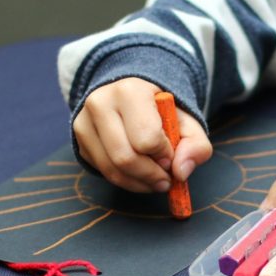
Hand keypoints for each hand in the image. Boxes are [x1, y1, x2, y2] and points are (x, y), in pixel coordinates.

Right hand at [73, 78, 211, 192]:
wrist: (132, 98)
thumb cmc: (162, 112)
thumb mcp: (187, 122)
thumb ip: (196, 145)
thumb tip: (181, 172)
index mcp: (130, 91)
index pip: (147, 137)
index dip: (164, 154)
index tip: (171, 155)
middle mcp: (100, 103)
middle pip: (125, 158)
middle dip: (151, 175)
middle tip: (167, 179)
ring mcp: (84, 122)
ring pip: (112, 169)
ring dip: (140, 183)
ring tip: (156, 180)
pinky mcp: (80, 140)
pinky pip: (103, 172)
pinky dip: (127, 182)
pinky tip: (141, 176)